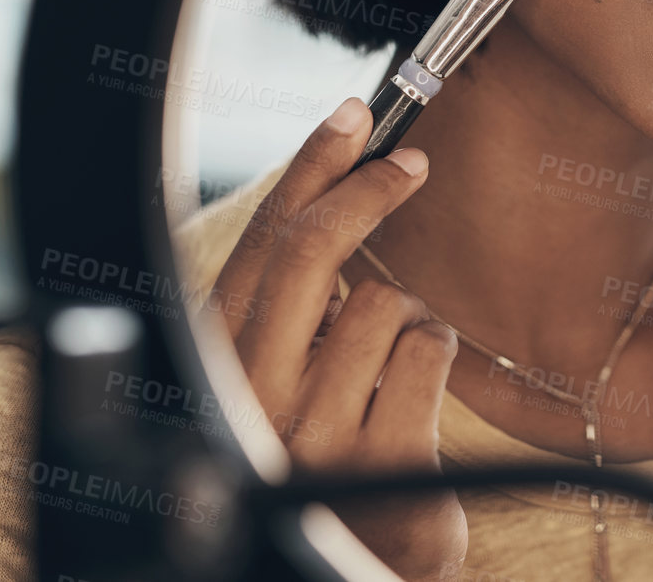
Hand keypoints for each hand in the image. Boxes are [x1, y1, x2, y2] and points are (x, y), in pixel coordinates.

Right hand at [205, 97, 466, 580]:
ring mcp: (316, 435)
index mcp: (218, 371)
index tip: (353, 116)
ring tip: (386, 376)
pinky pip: (430, 348)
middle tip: (412, 162)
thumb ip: (288, 310)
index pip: (261, 245)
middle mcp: (249, 402)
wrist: (336, 567)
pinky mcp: (388, 462)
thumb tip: (332, 194)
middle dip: (366, 189)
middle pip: (312, 254)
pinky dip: (434, 356)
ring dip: (404, 321)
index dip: (309, 168)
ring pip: (386, 303)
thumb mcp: (280, 383)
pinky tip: (413, 405)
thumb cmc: (316, 461)